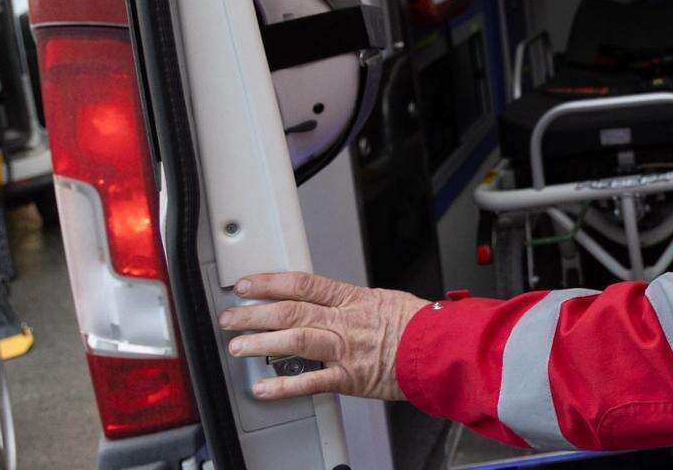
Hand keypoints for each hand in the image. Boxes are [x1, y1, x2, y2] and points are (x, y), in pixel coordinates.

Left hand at [218, 271, 429, 400]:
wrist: (443, 348)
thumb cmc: (421, 326)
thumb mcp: (386, 300)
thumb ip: (354, 304)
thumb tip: (332, 303)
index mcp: (353, 299)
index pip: (304, 284)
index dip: (271, 282)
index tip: (247, 284)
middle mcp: (345, 321)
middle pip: (291, 311)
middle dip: (255, 313)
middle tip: (229, 316)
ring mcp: (346, 350)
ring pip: (297, 341)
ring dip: (262, 344)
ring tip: (237, 347)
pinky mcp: (351, 378)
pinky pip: (312, 382)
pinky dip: (285, 387)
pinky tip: (263, 389)